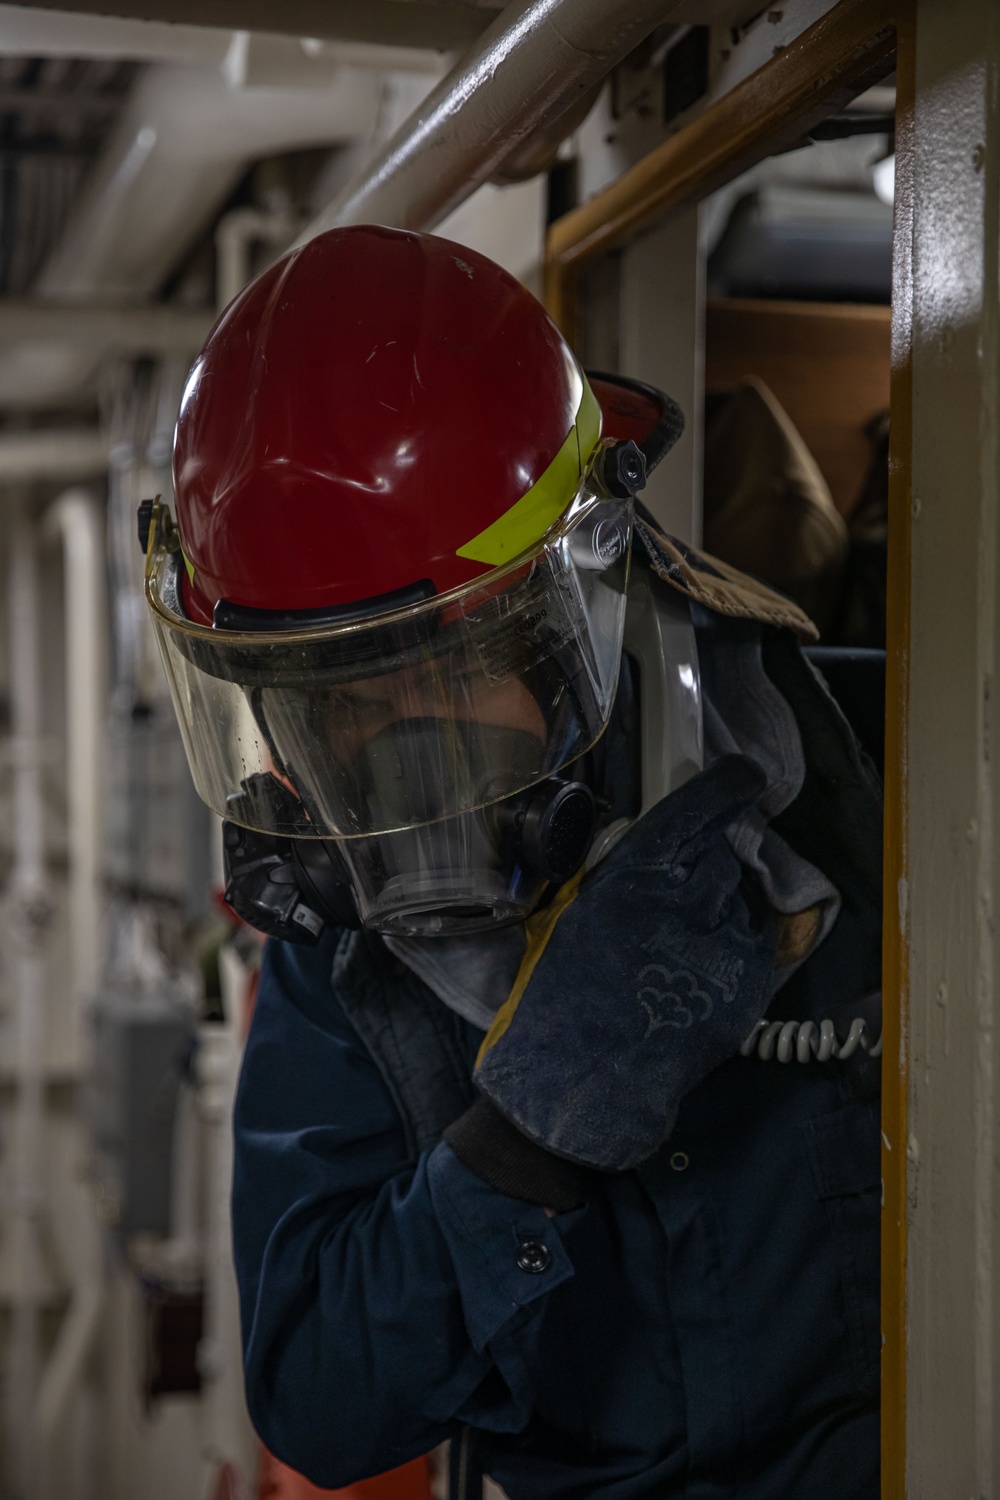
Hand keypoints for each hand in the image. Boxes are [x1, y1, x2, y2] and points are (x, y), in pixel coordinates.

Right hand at [469, 754, 776, 1172]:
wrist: (582, 1084)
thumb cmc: (559, 998)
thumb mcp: (574, 914)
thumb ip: (623, 875)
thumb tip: (661, 850)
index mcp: (635, 874)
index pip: (697, 808)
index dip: (727, 785)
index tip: (743, 775)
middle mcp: (687, 899)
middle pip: (723, 852)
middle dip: (707, 863)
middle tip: (679, 891)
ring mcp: (724, 943)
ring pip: (742, 898)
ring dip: (722, 907)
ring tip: (683, 943)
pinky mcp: (747, 984)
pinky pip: (757, 942)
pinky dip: (737, 945)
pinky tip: (700, 967)